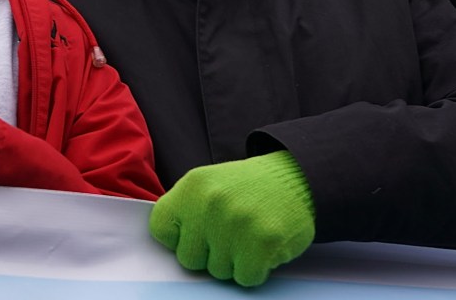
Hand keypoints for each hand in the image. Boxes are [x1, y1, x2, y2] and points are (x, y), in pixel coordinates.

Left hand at [148, 150, 314, 286]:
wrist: (296, 178)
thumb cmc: (248, 188)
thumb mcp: (209, 185)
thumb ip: (187, 211)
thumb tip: (171, 245)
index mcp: (192, 187)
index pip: (160, 229)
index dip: (178, 238)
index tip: (194, 234)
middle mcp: (210, 204)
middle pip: (189, 258)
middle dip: (208, 254)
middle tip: (228, 235)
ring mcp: (235, 225)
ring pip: (218, 271)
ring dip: (234, 261)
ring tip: (247, 235)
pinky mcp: (261, 244)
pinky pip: (245, 278)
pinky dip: (255, 269)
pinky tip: (261, 246)